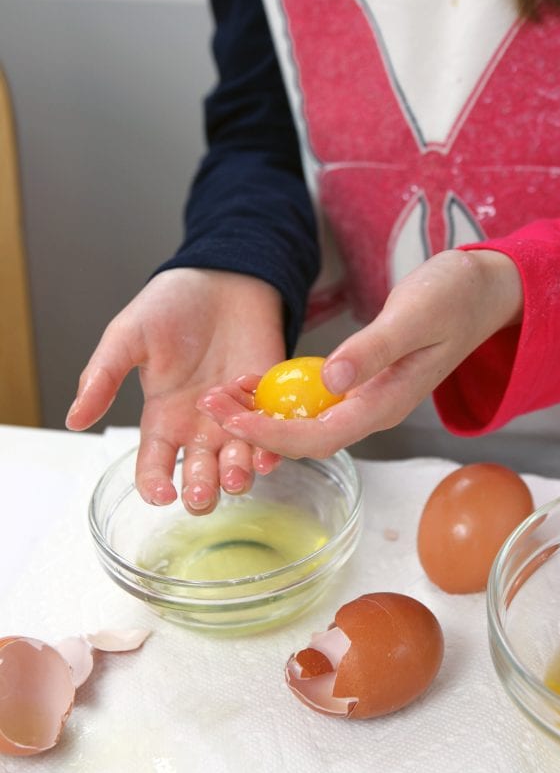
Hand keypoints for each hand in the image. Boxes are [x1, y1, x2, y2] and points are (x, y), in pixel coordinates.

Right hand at [66, 268, 284, 512]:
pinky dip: (271, 449)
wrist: (223, 278)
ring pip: (236, 464)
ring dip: (236, 476)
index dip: (154, 485)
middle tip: (201, 494)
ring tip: (233, 475)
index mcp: (162, 418)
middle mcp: (199, 427)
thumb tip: (73, 419)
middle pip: (199, 475)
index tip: (160, 494)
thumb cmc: (171, 305)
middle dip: (200, 490)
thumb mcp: (128, 336)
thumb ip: (103, 377)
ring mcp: (236, 418)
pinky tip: (268, 453)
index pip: (154, 466)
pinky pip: (272, 436)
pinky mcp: (268, 403)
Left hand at [198, 249, 522, 457]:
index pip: (320, 437)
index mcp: (386, 404)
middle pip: (304, 437)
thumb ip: (374, 350)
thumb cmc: (453, 298)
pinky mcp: (359, 384)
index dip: (272, 434)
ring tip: (218, 394)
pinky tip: (252, 380)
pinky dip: (280, 394)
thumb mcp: (414, 317)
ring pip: (304, 422)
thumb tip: (331, 381)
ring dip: (260, 413)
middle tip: (208, 404)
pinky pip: (312, 402)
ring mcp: (366, 399)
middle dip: (253, 427)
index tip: (232, 421)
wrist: (479, 292)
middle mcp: (372, 410)